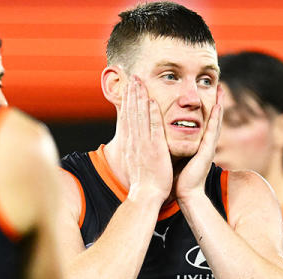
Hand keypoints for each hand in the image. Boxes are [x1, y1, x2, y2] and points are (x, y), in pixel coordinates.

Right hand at [119, 76, 172, 203]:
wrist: (145, 195)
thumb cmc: (144, 182)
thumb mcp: (135, 162)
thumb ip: (136, 151)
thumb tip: (134, 146)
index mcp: (130, 144)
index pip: (127, 118)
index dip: (128, 102)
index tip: (129, 89)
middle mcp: (134, 141)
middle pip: (131, 112)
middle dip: (132, 94)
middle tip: (134, 78)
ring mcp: (144, 144)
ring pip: (140, 116)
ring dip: (140, 98)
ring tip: (141, 82)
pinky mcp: (155, 149)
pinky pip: (153, 128)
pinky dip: (152, 114)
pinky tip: (152, 101)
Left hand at [176, 84, 223, 202]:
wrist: (186, 194)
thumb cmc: (179, 178)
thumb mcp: (178, 156)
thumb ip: (177, 146)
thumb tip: (167, 137)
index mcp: (199, 144)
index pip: (204, 122)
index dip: (207, 107)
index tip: (206, 93)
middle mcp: (206, 144)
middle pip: (213, 118)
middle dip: (217, 101)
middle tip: (219, 86)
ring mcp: (209, 147)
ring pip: (215, 121)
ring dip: (219, 105)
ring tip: (221, 90)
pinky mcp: (208, 152)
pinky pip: (212, 131)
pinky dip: (215, 118)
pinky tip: (217, 107)